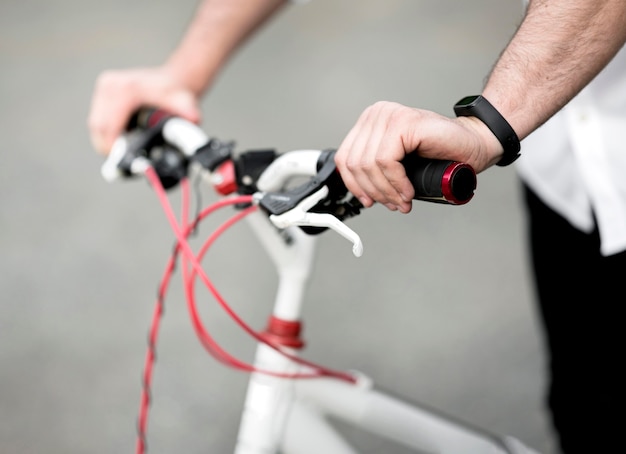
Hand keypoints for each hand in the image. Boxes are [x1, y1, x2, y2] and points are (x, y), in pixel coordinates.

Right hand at [87, 67, 201, 154]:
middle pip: (98, 127)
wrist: (172, 79)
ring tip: (123, 152)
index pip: (109, 125)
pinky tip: (122, 139)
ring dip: (106, 141)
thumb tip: (193, 120)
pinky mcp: (102, 92)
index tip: (122, 162)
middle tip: (123, 161)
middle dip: (108, 147)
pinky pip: (98, 119)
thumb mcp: (185, 104)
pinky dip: (107, 132)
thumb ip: (189, 113)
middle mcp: (111, 85)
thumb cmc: (177, 92)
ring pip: (96, 124)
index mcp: (127, 89)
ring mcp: (104, 87)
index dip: (113, 147)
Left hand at [334, 101, 500, 212]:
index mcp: (370, 122)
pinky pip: (386, 161)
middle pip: (355, 164)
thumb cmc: (440, 154)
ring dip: (386, 191)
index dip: (354, 186)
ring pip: (369, 165)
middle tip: (392, 204)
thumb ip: (375, 171)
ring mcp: (389, 115)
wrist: (473, 144)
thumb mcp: (397, 165)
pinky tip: (408, 191)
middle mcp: (377, 114)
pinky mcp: (404, 122)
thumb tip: (359, 193)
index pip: (345, 159)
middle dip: (373, 192)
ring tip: (402, 201)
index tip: (368, 202)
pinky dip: (396, 183)